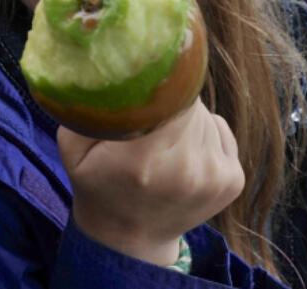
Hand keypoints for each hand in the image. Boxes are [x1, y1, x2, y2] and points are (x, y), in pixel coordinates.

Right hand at [59, 97, 244, 265]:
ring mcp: (215, 176)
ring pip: (204, 115)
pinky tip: (182, 152)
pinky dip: (203, 132)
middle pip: (188, 103)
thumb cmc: (97, 184)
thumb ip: (85, 109)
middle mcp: (187, 168)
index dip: (156, 85)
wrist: (131, 238)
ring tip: (161, 141)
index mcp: (143, 160)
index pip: (168, 95)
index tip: (141, 84)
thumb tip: (103, 69)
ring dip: (185, 118)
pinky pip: (220, 129)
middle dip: (168, 100)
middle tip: (146, 118)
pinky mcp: (233, 179)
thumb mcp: (72, 147)